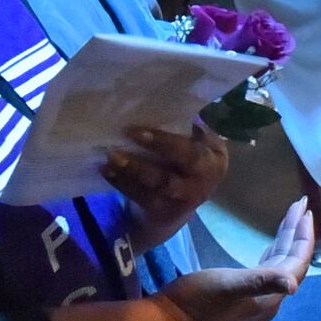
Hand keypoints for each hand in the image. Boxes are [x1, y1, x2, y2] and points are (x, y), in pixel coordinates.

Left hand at [102, 120, 230, 248]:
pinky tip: (107, 172)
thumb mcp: (197, 143)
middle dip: (144, 161)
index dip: (163, 141)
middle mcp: (202, 183)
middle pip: (172, 173)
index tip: (134, 131)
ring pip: (156, 187)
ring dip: (130, 173)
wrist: (186, 200)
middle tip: (118, 146)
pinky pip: (142, 198)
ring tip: (109, 159)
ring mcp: (184, 201)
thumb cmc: (189, 159)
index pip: (190, 151)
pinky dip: (122, 184)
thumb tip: (154, 107)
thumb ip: (184, 128)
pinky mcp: (166, 213)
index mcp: (213, 160)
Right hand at [159, 199, 317, 320]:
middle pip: (291, 262)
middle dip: (296, 233)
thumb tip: (293, 285)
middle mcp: (268, 299)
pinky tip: (273, 244)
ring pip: (279, 265)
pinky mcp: (241, 296)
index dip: (304, 237)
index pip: (297, 264)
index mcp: (271, 297)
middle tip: (300, 204)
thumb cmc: (198, 302)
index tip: (305, 210)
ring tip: (291, 216)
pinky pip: (266, 270)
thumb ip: (261, 282)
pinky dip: (273, 252)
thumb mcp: (229, 286)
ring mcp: (255, 299)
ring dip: (286, 241)